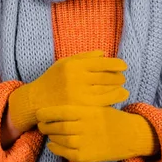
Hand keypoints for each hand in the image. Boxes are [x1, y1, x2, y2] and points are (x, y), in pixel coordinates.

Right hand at [8, 50, 128, 132]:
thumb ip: (84, 57)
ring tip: (123, 87)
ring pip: (105, 90)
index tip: (124, 66)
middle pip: (105, 76)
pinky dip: (113, 98)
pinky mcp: (81, 107)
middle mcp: (77, 79)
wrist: (38, 100)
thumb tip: (103, 54)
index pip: (101, 63)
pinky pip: (102, 102)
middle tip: (123, 77)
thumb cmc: (53, 79)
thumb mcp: (65, 63)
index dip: (115, 64)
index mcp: (74, 65)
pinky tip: (119, 96)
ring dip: (118, 88)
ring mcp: (79, 94)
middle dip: (117, 76)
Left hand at [36, 104, 159, 161]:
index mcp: (87, 111)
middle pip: (57, 127)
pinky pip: (65, 153)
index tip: (39, 113)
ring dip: (51, 136)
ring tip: (48, 133)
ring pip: (59, 140)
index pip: (60, 112)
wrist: (130, 136)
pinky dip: (55, 149)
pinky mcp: (86, 156)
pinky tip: (52, 145)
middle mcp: (85, 126)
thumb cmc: (111, 118)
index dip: (47, 113)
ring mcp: (85, 142)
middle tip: (41, 124)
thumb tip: (56, 103)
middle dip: (46, 126)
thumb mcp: (98, 105)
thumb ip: (80, 104)